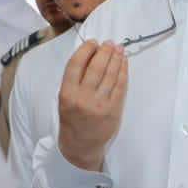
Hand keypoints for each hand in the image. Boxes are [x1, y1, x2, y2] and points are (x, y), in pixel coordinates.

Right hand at [58, 40, 126, 169]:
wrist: (81, 144)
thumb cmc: (72, 119)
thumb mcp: (64, 98)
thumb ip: (75, 79)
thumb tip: (90, 54)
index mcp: (67, 93)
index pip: (76, 64)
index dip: (86, 49)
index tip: (93, 42)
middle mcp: (83, 98)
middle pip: (96, 67)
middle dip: (105, 51)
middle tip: (109, 43)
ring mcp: (99, 104)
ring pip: (110, 75)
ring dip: (116, 58)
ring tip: (119, 49)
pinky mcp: (113, 110)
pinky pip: (120, 86)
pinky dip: (122, 72)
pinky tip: (123, 63)